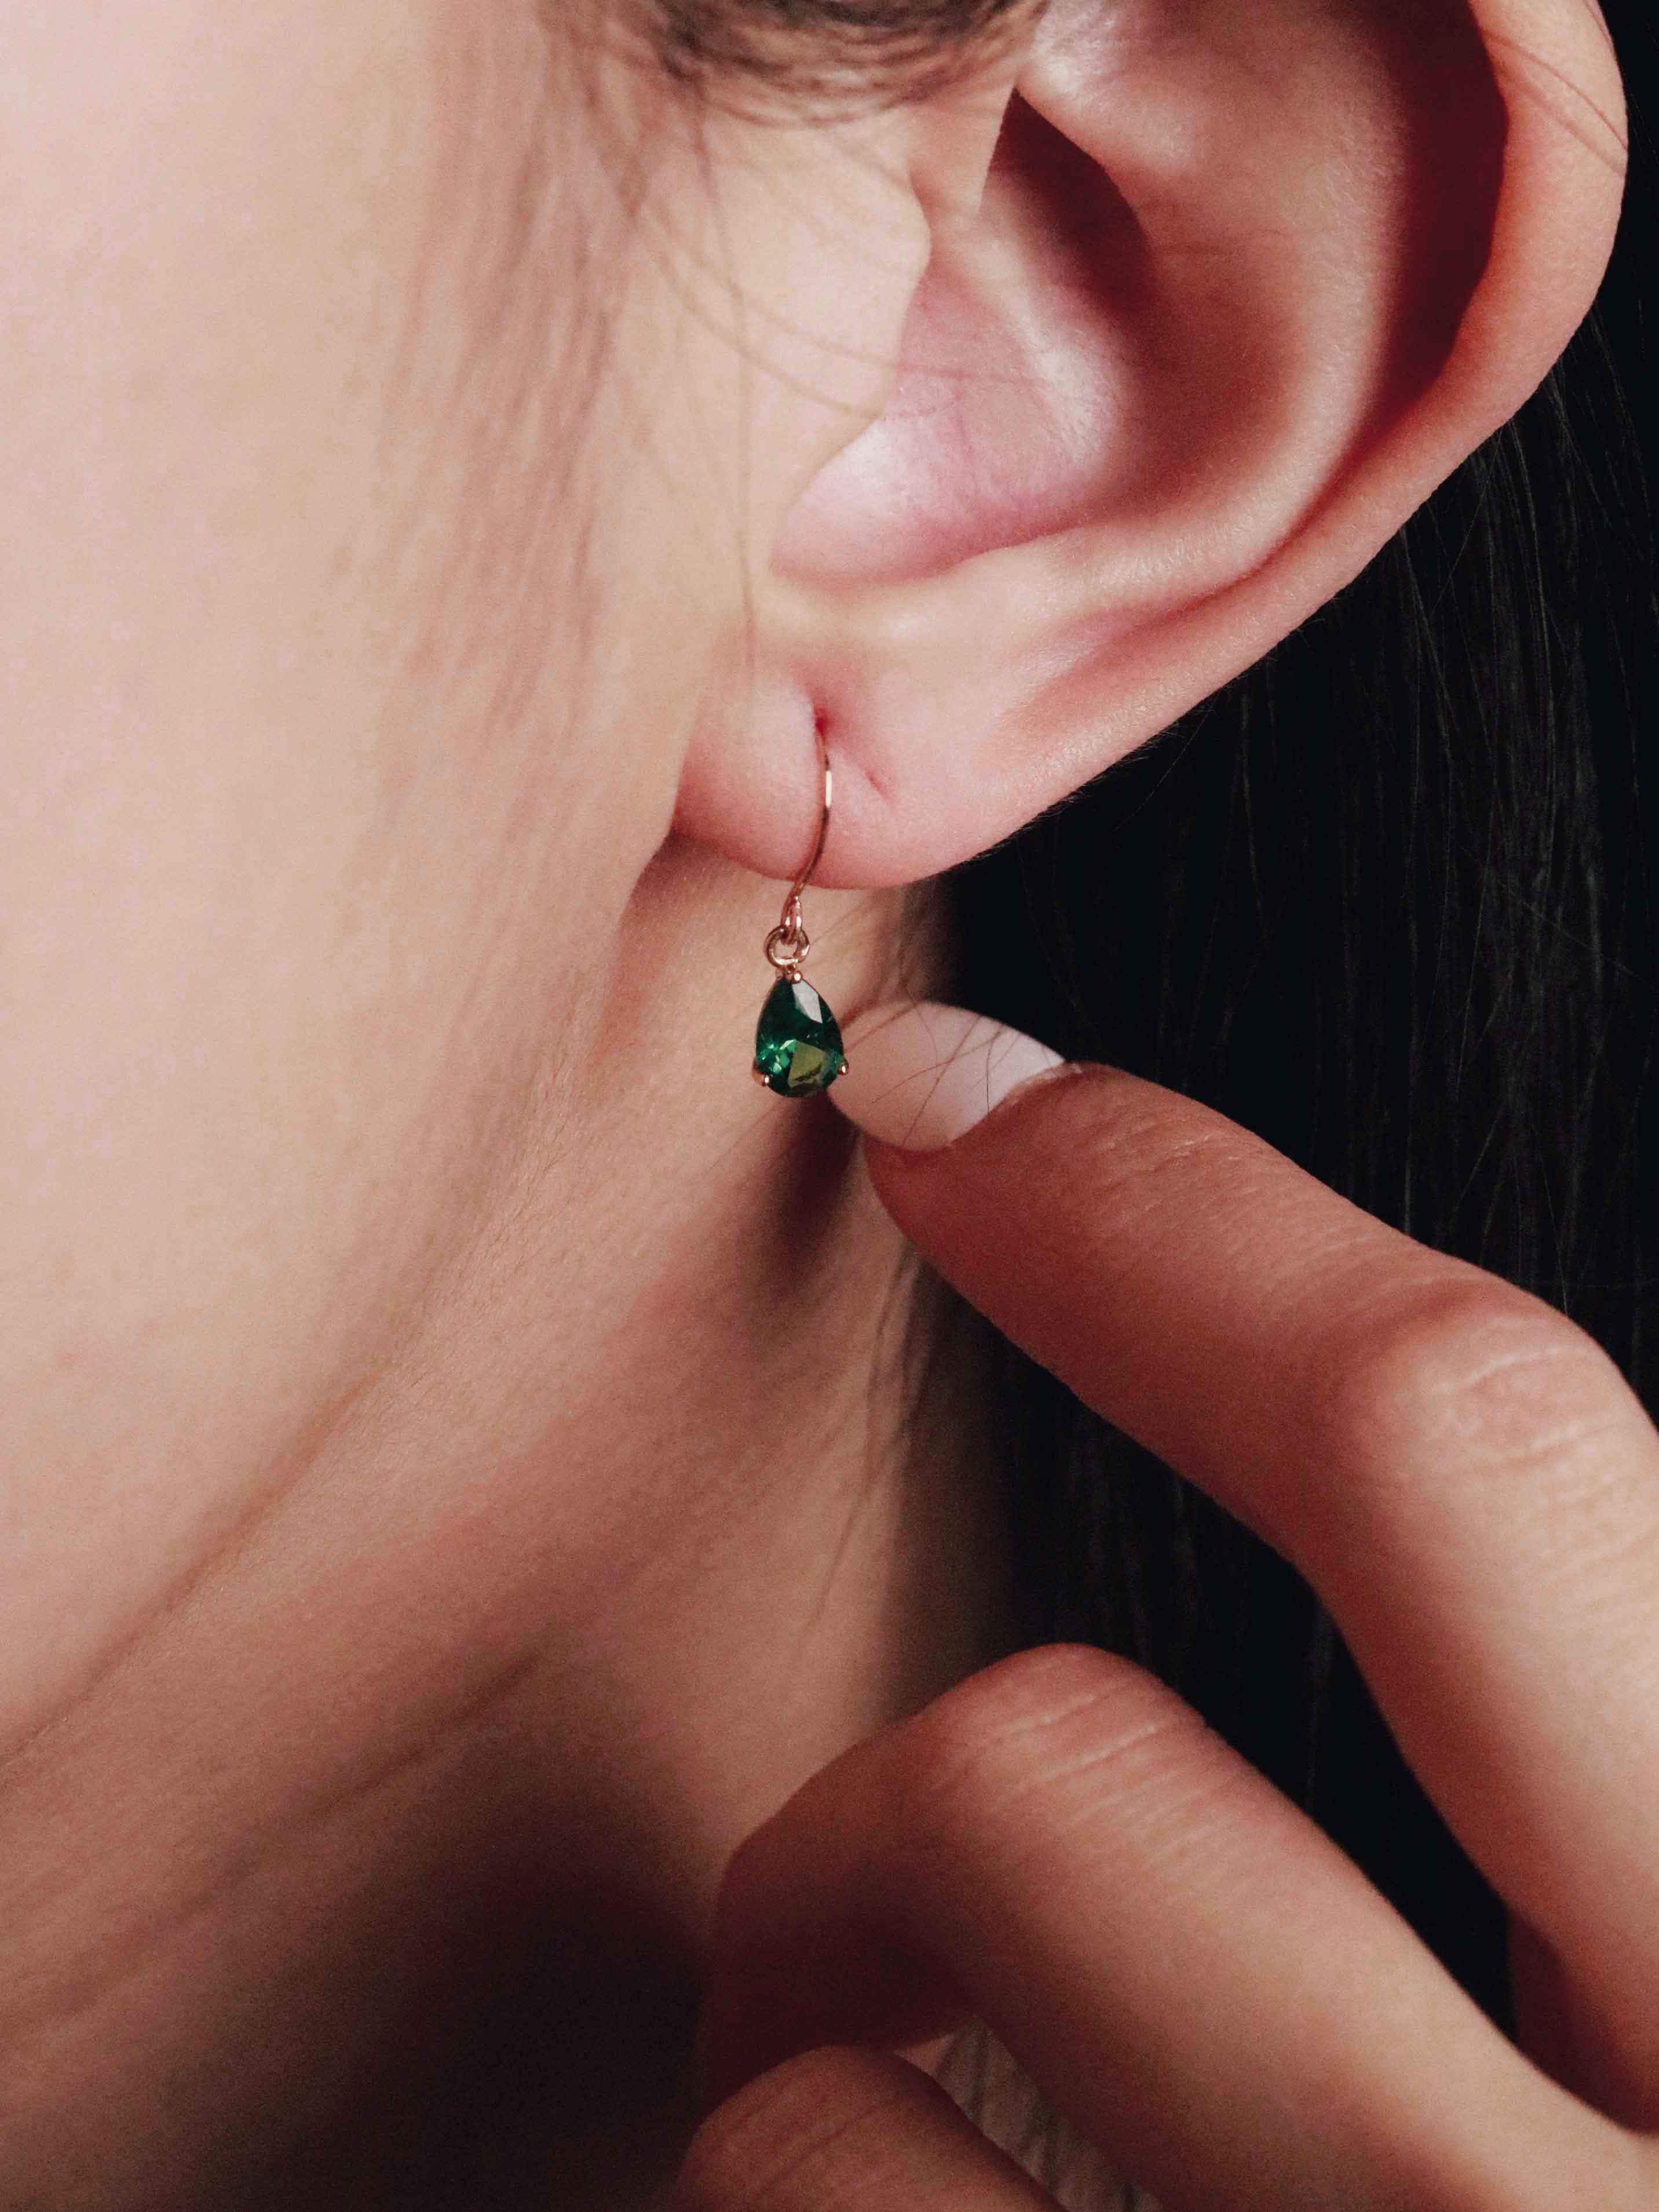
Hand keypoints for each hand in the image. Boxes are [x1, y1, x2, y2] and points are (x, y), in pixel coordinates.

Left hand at [680, 1012, 1658, 2210]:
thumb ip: (1598, 1736)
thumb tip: (1410, 1469)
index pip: (1461, 1447)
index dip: (1174, 1220)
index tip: (941, 1108)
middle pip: (1056, 1788)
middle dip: (899, 1777)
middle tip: (875, 1841)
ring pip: (828, 2103)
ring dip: (813, 2034)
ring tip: (877, 2092)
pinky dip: (773, 2192)